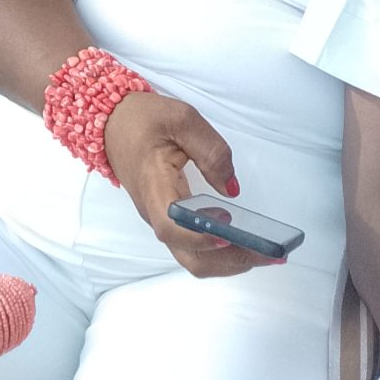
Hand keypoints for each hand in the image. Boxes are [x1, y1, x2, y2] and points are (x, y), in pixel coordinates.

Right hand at [103, 91, 271, 279]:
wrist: (111, 122)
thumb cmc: (143, 120)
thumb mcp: (181, 118)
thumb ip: (211, 150)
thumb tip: (232, 189)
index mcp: (154, 187)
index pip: (172, 227)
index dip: (200, 237)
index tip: (228, 230)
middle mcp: (156, 213)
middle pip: (189, 257)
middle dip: (230, 261)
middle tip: (268, 253)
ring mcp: (161, 220)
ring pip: (193, 257)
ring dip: (230, 261)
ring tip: (266, 252)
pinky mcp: (169, 219)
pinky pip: (194, 247)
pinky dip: (222, 252)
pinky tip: (246, 241)